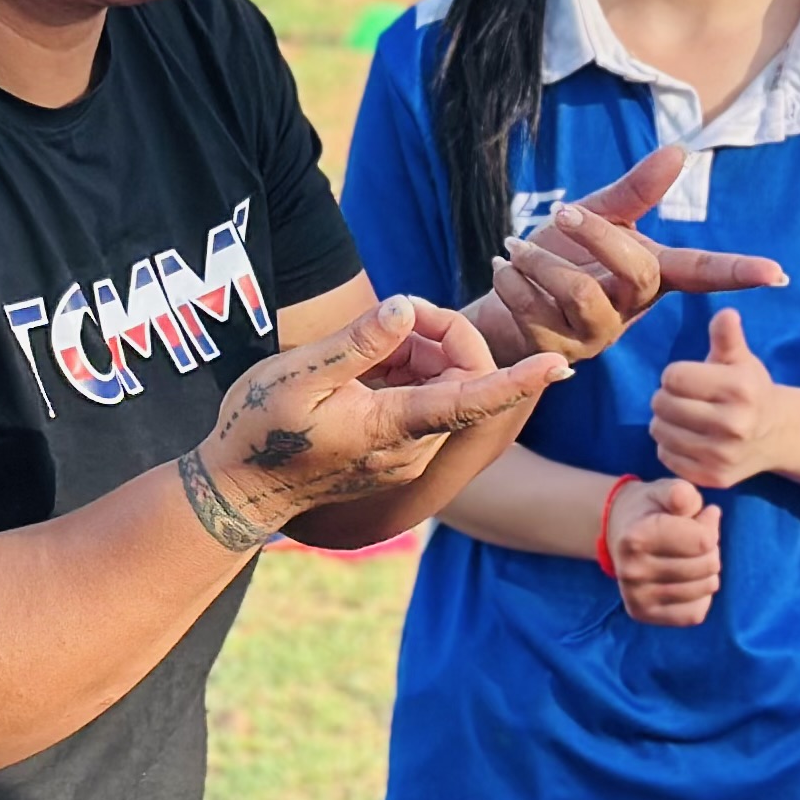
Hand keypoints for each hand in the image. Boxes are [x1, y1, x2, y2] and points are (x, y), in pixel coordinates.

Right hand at [181, 297, 563, 548]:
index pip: (471, 400)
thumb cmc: (260, 431)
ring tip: (365, 343)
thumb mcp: (299, 375)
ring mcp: (405, 454)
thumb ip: (356, 343)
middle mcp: (412, 447)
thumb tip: (403, 308)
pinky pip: (419, 402)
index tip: (559, 363)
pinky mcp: (393, 453)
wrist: (239, 490)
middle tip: (393, 310)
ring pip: (439, 388)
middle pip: (459, 380)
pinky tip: (364, 365)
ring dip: (416, 353)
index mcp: (394, 427)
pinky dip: (403, 372)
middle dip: (438, 335)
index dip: (517, 380)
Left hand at [470, 143, 788, 366]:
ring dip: (539, 259)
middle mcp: (631, 310)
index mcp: (650, 275)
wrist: (500, 309)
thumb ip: (635, 191)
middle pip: (636, 271)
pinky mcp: (556, 352)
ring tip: (513, 244)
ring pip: (579, 291)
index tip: (777, 274)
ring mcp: (597, 336)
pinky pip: (537, 310)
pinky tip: (502, 269)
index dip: (739, 273)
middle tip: (562, 209)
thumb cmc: (558, 259)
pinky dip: (512, 280)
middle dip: (597, 232)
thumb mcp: (596, 216)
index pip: (703, 274)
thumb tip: (680, 150)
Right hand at [609, 477, 720, 625]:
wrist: (619, 532)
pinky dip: (700, 596)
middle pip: (707, 566)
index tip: (699, 519)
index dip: (710, 526)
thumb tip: (710, 513)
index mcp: (637, 537)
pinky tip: (687, 581)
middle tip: (694, 540)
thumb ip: (683, 493)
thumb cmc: (651, 509)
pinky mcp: (643, 615)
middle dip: (710, 549)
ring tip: (690, 558)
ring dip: (707, 572)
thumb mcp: (665, 490)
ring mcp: (636, 597)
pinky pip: (695, 613)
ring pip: (705, 589)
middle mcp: (632, 571)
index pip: (704, 540)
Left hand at [651, 307, 799, 490]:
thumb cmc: (749, 388)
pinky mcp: (713, 477)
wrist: (777, 435)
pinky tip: (688, 438)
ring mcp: (723, 455)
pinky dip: (670, 446)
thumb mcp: (741, 359)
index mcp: (740, 389)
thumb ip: (727, 336)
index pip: (673, 376)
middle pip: (662, 404)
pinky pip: (665, 456)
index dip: (676, 374)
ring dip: (664, 420)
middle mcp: (734, 425)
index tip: (689, 378)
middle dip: (666, 396)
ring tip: (683, 416)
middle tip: (683, 398)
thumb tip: (726, 314)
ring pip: (660, 431)